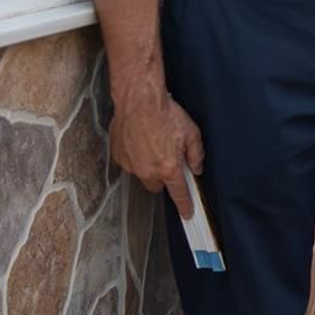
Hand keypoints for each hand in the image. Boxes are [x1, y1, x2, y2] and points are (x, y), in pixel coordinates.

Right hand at [108, 79, 204, 218]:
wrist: (139, 100)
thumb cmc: (166, 114)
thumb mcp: (191, 132)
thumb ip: (196, 154)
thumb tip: (196, 168)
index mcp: (168, 167)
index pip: (178, 194)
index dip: (184, 206)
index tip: (187, 214)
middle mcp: (148, 171)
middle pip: (156, 186)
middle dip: (163, 178)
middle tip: (167, 160)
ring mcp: (131, 165)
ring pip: (142, 174)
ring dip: (148, 166)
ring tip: (152, 143)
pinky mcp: (119, 156)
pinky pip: (130, 163)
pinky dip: (135, 156)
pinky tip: (140, 139)